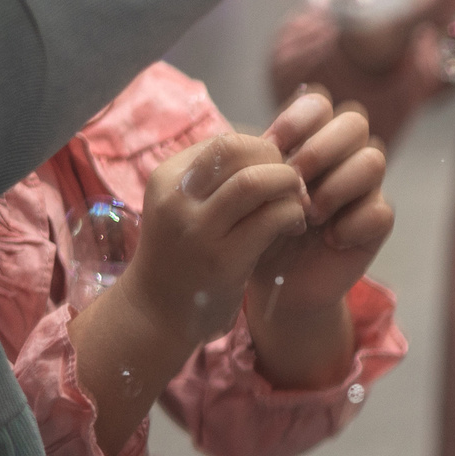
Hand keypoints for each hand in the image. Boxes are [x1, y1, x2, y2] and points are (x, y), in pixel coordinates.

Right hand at [119, 130, 311, 347]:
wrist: (156, 314)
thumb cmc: (183, 254)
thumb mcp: (187, 207)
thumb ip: (220, 178)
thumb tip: (272, 146)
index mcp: (167, 178)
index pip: (225, 142)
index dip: (262, 150)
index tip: (276, 171)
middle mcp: (177, 199)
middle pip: (237, 150)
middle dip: (276, 161)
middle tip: (293, 183)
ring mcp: (197, 231)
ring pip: (255, 182)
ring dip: (288, 186)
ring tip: (298, 203)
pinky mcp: (221, 261)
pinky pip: (271, 219)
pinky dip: (293, 215)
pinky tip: (295, 226)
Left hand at [248, 89, 394, 319]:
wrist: (274, 283)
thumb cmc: (257, 229)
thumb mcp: (250, 193)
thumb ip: (260, 163)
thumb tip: (267, 144)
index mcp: (309, 139)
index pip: (319, 103)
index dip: (299, 117)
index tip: (273, 145)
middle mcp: (341, 156)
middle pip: (354, 122)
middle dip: (321, 148)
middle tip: (295, 179)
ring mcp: (363, 188)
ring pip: (373, 160)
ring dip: (337, 186)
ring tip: (310, 215)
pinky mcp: (376, 222)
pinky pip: (381, 210)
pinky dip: (353, 225)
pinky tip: (330, 240)